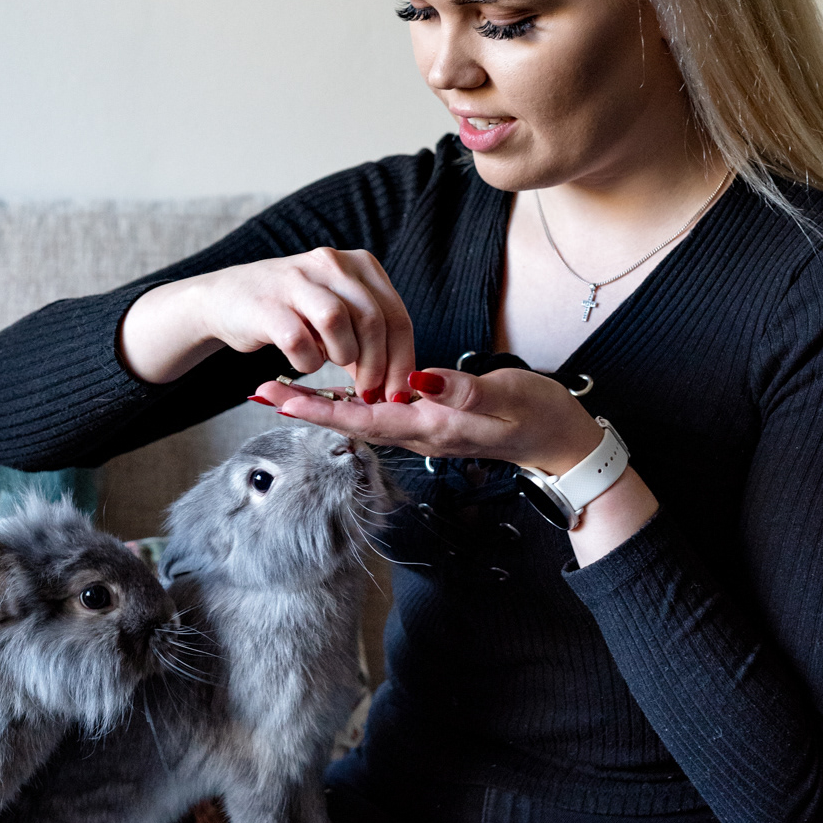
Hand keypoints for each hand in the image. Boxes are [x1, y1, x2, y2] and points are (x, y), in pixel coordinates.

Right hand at [118, 249, 416, 398]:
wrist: (226, 298)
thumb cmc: (291, 310)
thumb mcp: (338, 309)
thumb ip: (370, 332)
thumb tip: (400, 379)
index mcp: (358, 265)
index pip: (396, 315)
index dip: (403, 359)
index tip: (399, 391)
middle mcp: (330, 263)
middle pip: (373, 320)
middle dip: (377, 366)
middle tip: (369, 392)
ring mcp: (296, 281)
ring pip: (338, 323)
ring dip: (342, 357)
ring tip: (332, 366)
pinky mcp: (266, 305)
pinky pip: (299, 341)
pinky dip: (307, 361)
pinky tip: (302, 362)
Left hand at [248, 363, 659, 565]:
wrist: (562, 442)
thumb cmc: (538, 417)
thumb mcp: (507, 399)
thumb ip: (463, 392)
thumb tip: (417, 380)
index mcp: (430, 425)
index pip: (363, 419)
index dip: (319, 409)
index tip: (280, 399)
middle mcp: (418, 431)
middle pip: (349, 422)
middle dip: (304, 408)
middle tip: (260, 392)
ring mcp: (422, 428)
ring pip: (359, 417)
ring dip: (319, 405)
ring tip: (280, 391)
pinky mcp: (429, 420)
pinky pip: (378, 412)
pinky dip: (348, 402)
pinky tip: (331, 392)